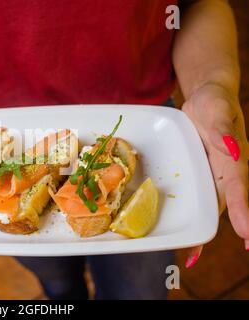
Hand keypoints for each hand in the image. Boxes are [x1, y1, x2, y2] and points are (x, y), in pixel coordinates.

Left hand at [182, 83, 248, 267]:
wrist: (207, 98)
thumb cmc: (215, 102)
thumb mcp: (217, 109)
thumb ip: (223, 130)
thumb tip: (232, 150)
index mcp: (235, 159)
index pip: (239, 187)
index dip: (243, 210)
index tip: (247, 234)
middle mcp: (227, 171)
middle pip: (225, 205)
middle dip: (219, 231)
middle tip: (202, 255)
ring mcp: (213, 174)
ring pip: (211, 205)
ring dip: (203, 228)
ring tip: (191, 253)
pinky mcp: (202, 174)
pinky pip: (198, 196)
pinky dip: (193, 214)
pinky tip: (184, 229)